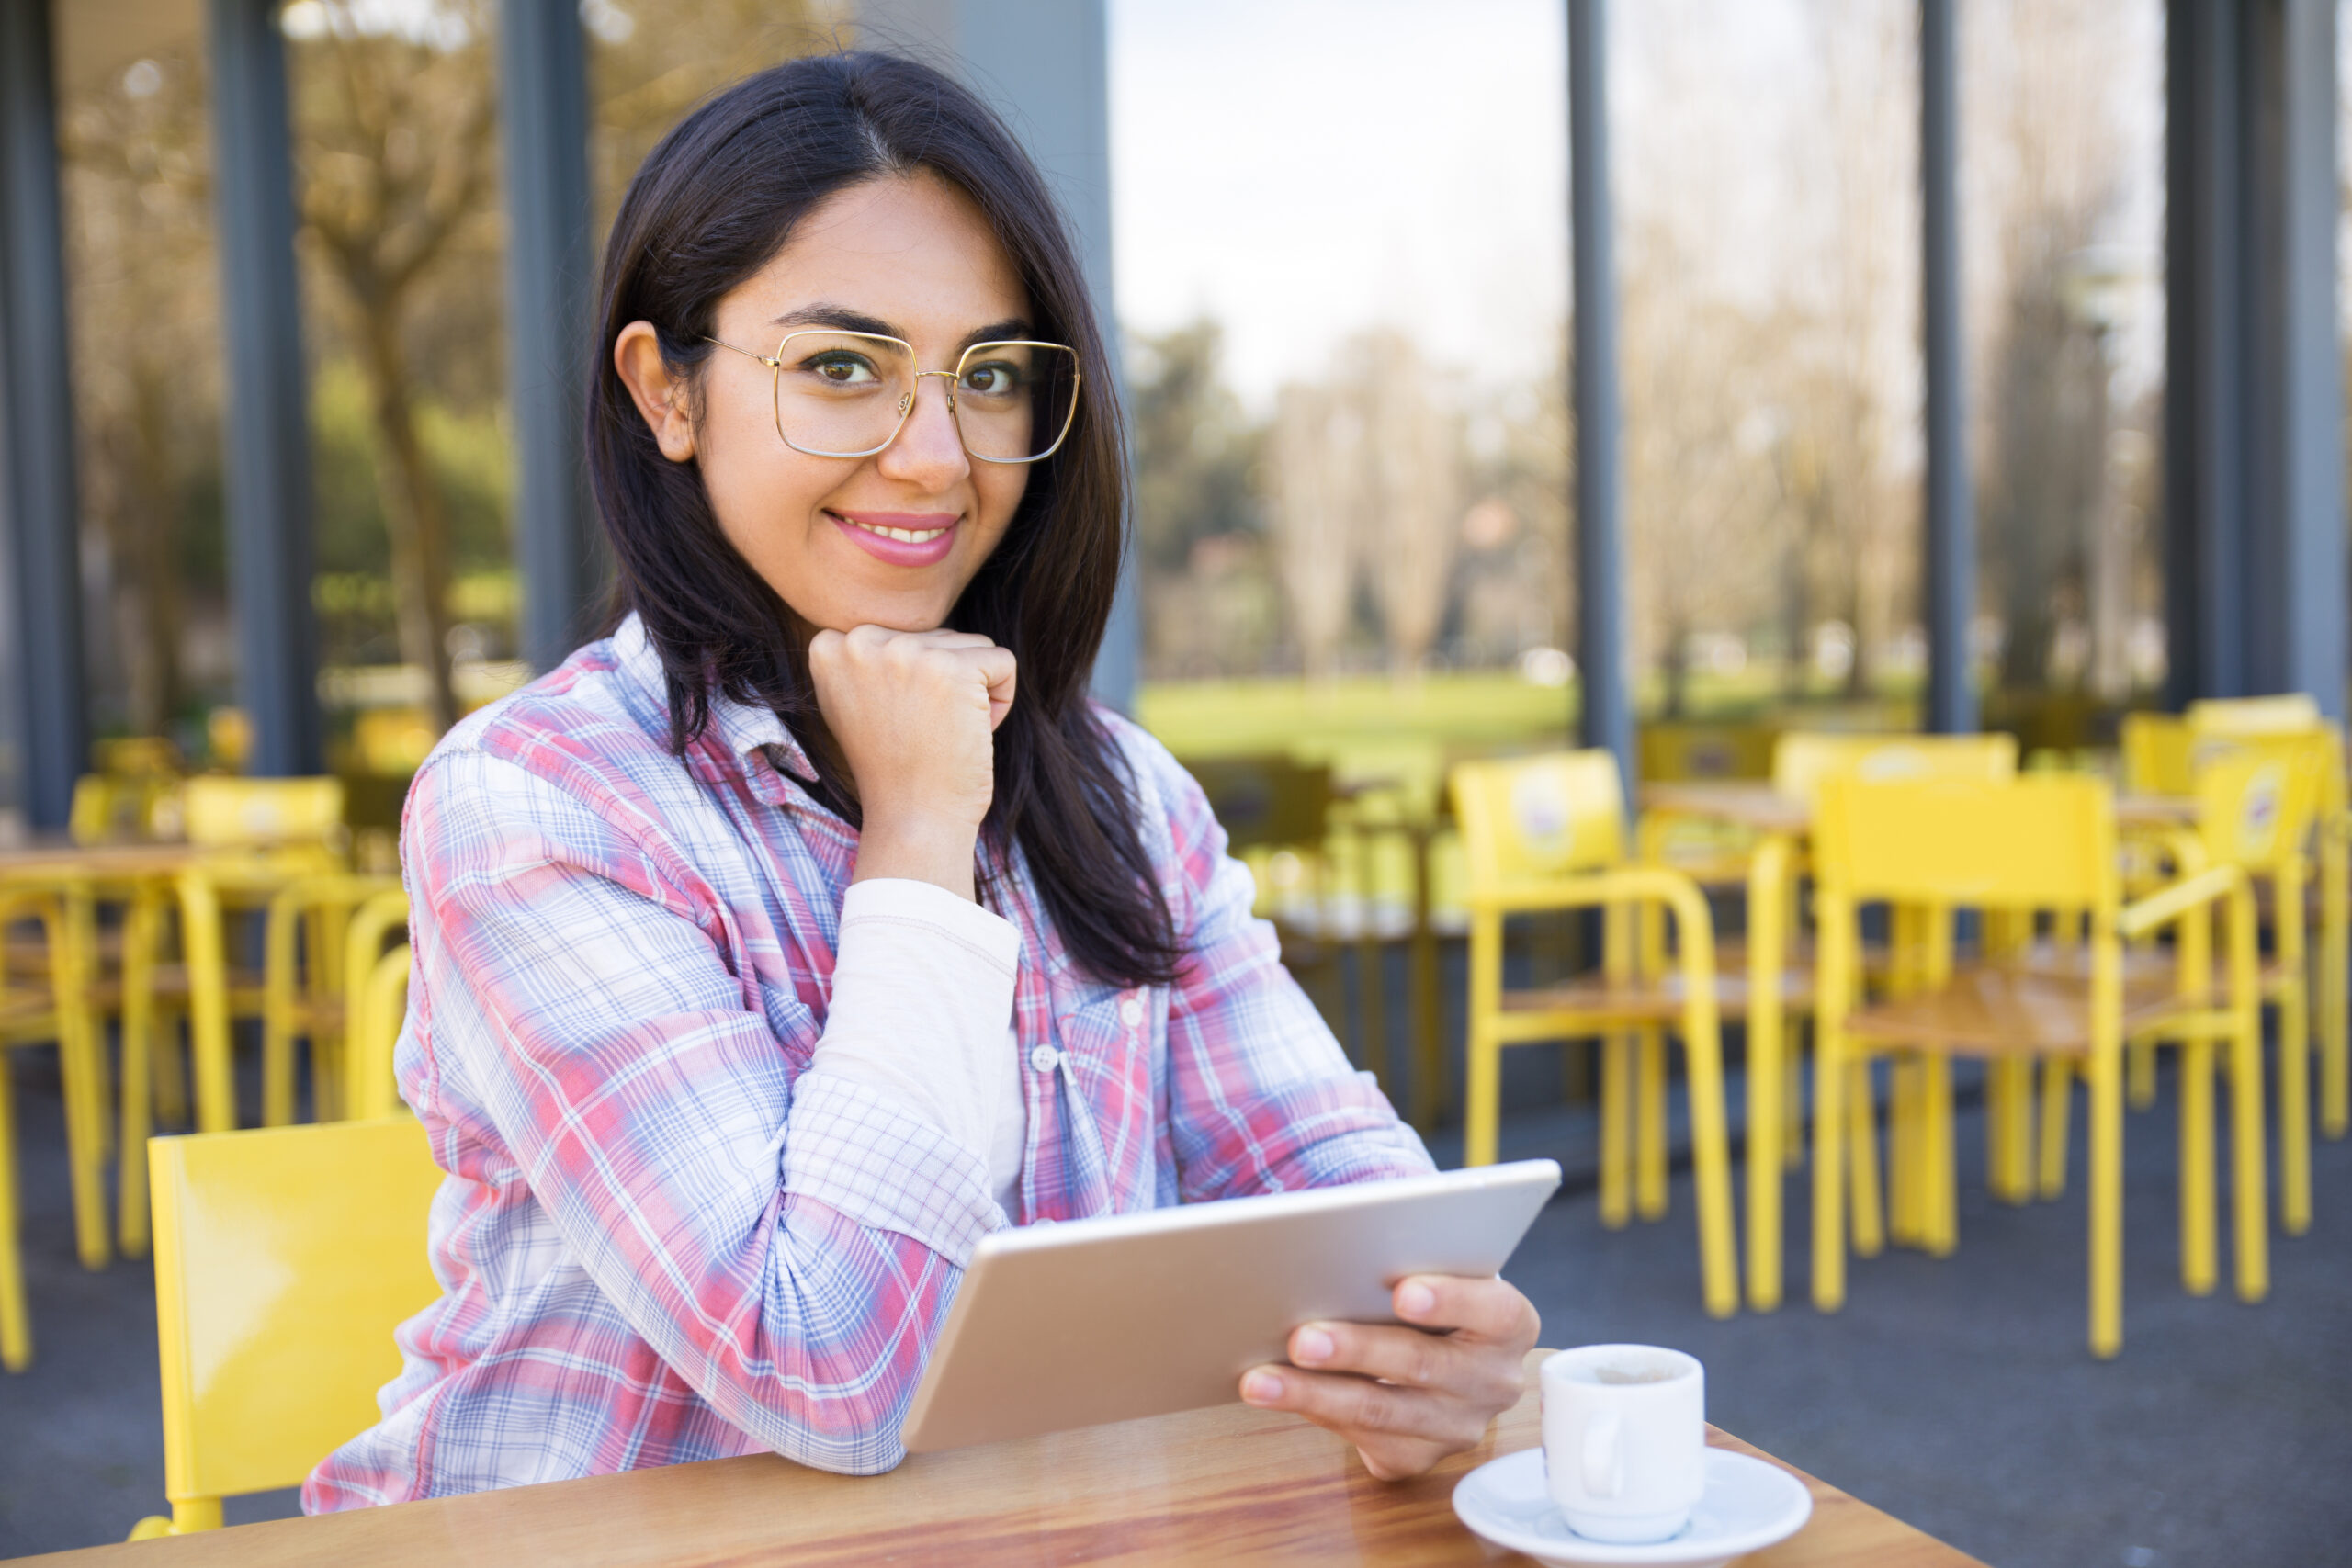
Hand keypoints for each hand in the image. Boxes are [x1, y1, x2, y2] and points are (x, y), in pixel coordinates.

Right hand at [807, 625, 1016, 898]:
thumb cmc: (892, 770)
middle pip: (938, 637)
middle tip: (923, 733)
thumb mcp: (854, 704)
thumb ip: (866, 661)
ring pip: (972, 647)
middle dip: (946, 684)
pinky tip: (973, 733)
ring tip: (945, 734)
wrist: (912, 820)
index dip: (913, 682)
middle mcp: (861, 641)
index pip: (900, 635)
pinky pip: (1003, 662)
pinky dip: (1002, 698)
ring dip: (973, 691)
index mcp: (829, 648)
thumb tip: (892, 634)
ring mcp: (907, 651)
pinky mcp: (953, 669)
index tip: (896, 720)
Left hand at [1237, 1274, 1538, 1479]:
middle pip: (1423, 1364)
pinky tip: (1278, 1395)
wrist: (1441, 1347)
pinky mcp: (1420, 1457)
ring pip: (1382, 1410)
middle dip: (1356, 1350)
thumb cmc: (1430, 1295)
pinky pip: (1364, 1439)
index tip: (1400, 1291)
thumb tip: (1335, 1250)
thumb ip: (1409, 1261)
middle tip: (1302, 1338)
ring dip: (1314, 1393)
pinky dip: (1315, 1413)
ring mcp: (1460, 1426)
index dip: (1449, 1300)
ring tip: (1262, 1379)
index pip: (1492, 1311)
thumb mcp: (1437, 1270)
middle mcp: (1494, 1381)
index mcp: (1510, 1324)